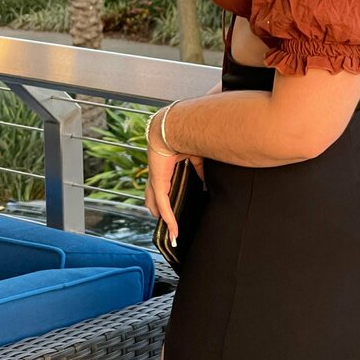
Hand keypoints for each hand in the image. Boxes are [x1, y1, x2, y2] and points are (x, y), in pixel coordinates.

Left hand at [144, 107, 205, 244]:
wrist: (173, 127)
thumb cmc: (184, 135)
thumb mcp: (195, 156)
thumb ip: (198, 169)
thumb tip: (206, 181)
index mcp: (165, 166)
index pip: (162, 186)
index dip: (167, 197)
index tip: (175, 208)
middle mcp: (157, 174)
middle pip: (153, 198)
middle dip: (159, 211)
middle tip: (168, 225)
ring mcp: (156, 179)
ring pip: (155, 204)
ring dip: (162, 218)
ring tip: (170, 232)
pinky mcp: (158, 182)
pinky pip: (164, 205)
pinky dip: (170, 219)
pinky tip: (175, 230)